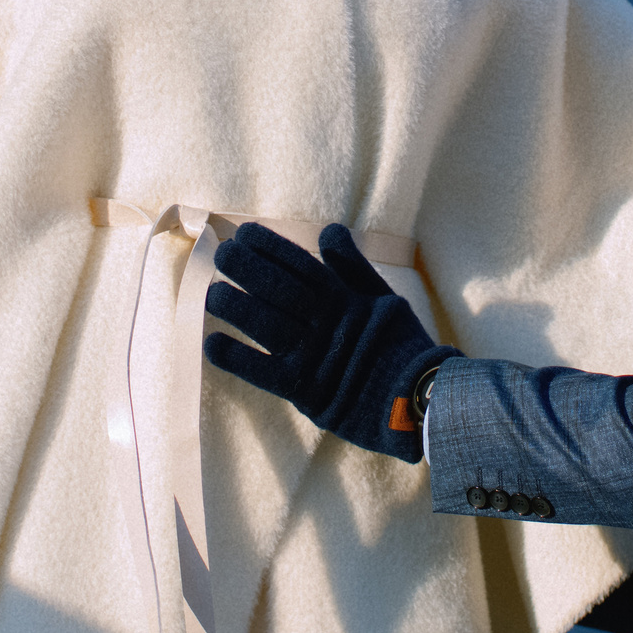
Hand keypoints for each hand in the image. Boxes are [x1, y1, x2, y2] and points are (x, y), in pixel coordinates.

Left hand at [204, 222, 456, 462]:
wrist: (421, 401)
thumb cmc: (402, 348)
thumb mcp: (385, 298)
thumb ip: (353, 267)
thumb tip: (329, 232)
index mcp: (346, 299)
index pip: (301, 265)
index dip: (271, 247)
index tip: (245, 233)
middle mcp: (327, 324)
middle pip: (278, 289)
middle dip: (246, 268)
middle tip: (221, 253)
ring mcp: (315, 358)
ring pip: (266, 325)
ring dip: (235, 307)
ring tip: (212, 292)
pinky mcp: (306, 392)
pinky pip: (264, 373)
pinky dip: (237, 359)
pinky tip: (212, 344)